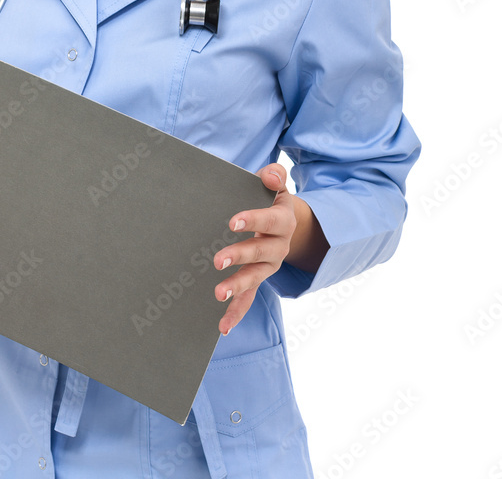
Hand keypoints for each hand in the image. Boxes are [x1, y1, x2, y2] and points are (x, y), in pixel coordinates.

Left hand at [212, 163, 295, 335]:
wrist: (283, 221)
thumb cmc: (270, 198)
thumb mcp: (276, 184)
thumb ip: (275, 175)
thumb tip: (269, 174)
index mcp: (283, 221)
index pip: (269, 221)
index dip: (253, 220)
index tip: (232, 222)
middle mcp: (278, 246)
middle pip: (261, 252)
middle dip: (240, 256)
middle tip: (217, 260)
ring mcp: (268, 265)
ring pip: (255, 278)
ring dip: (237, 286)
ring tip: (218, 294)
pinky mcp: (258, 278)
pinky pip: (250, 298)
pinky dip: (237, 311)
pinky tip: (223, 326)